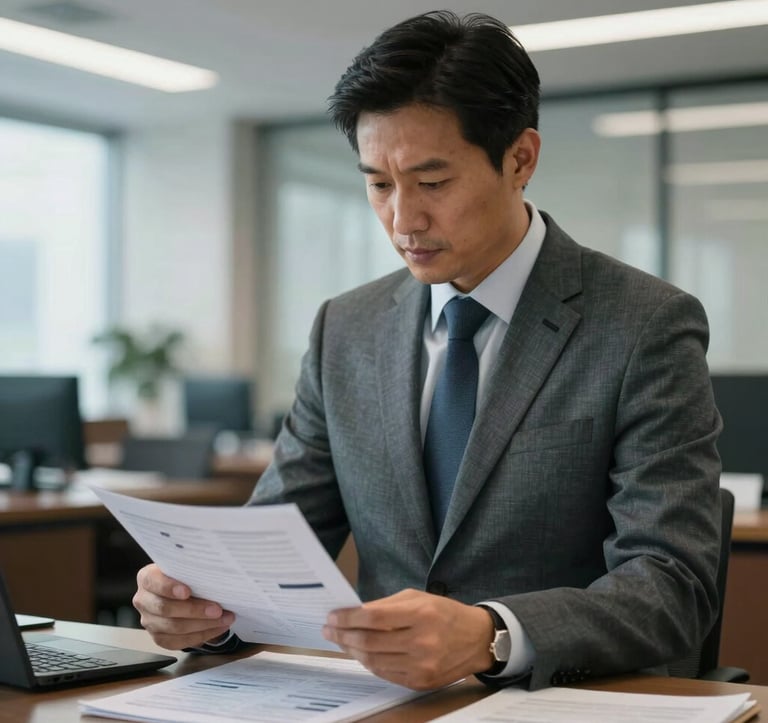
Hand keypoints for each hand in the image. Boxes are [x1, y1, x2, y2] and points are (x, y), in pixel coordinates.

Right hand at [133, 563, 234, 649]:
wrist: (184, 592)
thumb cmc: (186, 576)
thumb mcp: (186, 568)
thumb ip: (192, 569)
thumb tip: (215, 571)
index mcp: (147, 578)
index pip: (153, 582)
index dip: (169, 587)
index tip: (187, 592)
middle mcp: (143, 600)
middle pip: (165, 609)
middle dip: (194, 610)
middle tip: (217, 609)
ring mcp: (149, 621)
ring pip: (174, 628)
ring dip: (203, 625)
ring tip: (224, 618)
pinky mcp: (159, 638)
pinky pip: (179, 642)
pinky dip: (202, 635)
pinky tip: (217, 628)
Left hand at [322, 588, 493, 689]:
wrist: (477, 639)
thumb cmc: (444, 613)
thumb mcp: (417, 598)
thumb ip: (386, 606)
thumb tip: (354, 613)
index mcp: (421, 614)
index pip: (374, 618)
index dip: (348, 618)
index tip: (332, 616)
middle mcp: (422, 642)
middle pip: (370, 642)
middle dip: (343, 635)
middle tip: (329, 629)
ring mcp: (422, 666)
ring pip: (374, 661)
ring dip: (352, 650)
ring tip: (341, 640)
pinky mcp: (421, 682)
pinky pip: (385, 674)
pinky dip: (369, 663)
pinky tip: (361, 653)